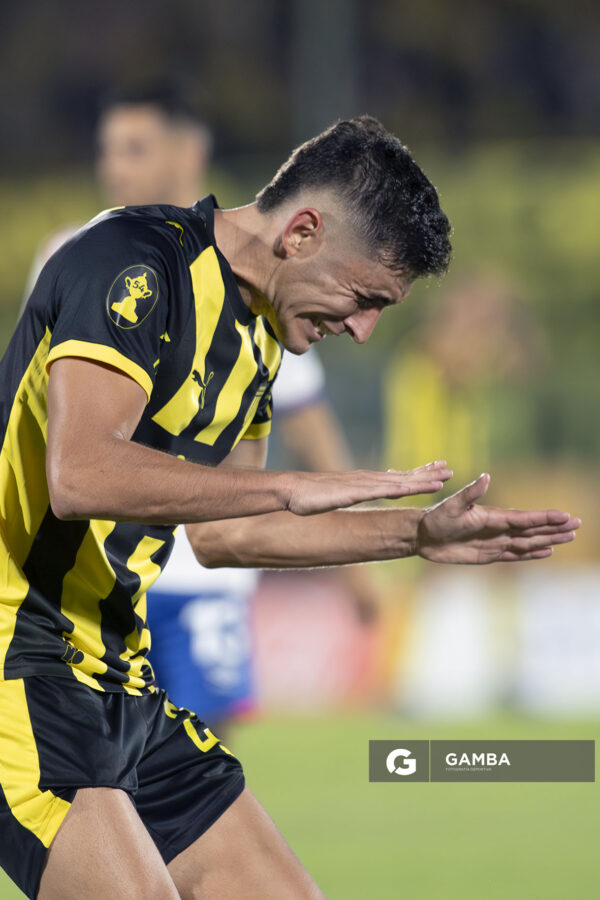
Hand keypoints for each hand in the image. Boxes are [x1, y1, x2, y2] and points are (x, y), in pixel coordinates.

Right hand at [286, 461, 451, 515]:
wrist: (291, 491)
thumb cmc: (308, 496)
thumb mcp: (336, 497)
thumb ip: (351, 496)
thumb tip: (360, 498)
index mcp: (364, 482)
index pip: (396, 477)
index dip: (416, 474)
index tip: (435, 472)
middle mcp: (367, 479)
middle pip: (403, 476)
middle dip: (427, 472)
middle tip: (449, 468)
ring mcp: (363, 484)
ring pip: (399, 482)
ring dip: (422, 479)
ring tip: (445, 477)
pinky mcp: (355, 491)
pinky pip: (383, 490)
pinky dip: (401, 488)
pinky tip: (414, 489)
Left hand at [417, 473, 579, 563]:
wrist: (424, 535)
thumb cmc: (436, 518)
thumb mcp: (452, 505)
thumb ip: (470, 493)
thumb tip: (485, 477)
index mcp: (494, 517)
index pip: (525, 518)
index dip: (545, 517)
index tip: (564, 515)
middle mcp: (499, 529)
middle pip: (533, 530)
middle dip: (555, 527)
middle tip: (578, 524)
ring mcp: (496, 542)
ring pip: (528, 542)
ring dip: (549, 539)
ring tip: (570, 536)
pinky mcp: (489, 555)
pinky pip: (515, 555)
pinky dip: (532, 554)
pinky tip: (546, 551)